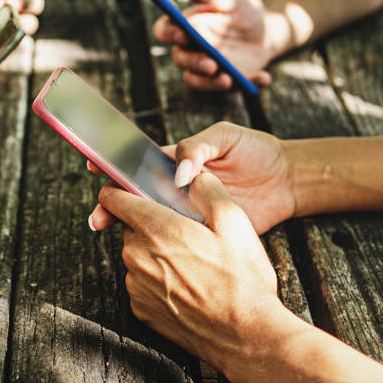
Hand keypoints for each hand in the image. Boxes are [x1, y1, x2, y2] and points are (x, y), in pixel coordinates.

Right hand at [88, 122, 294, 235]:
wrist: (287, 180)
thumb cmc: (256, 151)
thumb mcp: (226, 136)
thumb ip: (198, 147)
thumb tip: (177, 172)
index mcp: (178, 161)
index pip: (140, 161)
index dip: (115, 163)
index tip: (95, 163)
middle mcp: (177, 188)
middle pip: (136, 195)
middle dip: (112, 202)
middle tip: (98, 213)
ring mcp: (188, 212)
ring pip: (150, 220)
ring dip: (127, 224)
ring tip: (108, 227)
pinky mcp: (204, 233)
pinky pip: (177, 239)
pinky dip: (158, 243)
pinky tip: (144, 246)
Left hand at [97, 171, 285, 372]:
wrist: (245, 336)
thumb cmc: (242, 280)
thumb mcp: (235, 221)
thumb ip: (207, 188)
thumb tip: (192, 176)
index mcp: (156, 229)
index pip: (114, 198)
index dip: (120, 188)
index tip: (130, 188)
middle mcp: (137, 257)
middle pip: (131, 227)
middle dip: (152, 224)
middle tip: (188, 232)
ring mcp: (136, 287)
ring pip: (137, 256)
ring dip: (156, 253)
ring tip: (194, 263)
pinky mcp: (141, 310)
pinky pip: (142, 283)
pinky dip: (158, 279)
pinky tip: (188, 284)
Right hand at [152, 0, 272, 90]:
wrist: (263, 28)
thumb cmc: (240, 9)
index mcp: (186, 26)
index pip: (165, 30)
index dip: (169, 33)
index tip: (183, 34)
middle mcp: (189, 49)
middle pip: (180, 59)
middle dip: (194, 63)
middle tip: (211, 64)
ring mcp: (205, 68)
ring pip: (196, 80)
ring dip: (211, 83)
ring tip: (230, 79)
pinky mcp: (223, 81)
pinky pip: (230, 88)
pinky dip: (247, 84)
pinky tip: (264, 78)